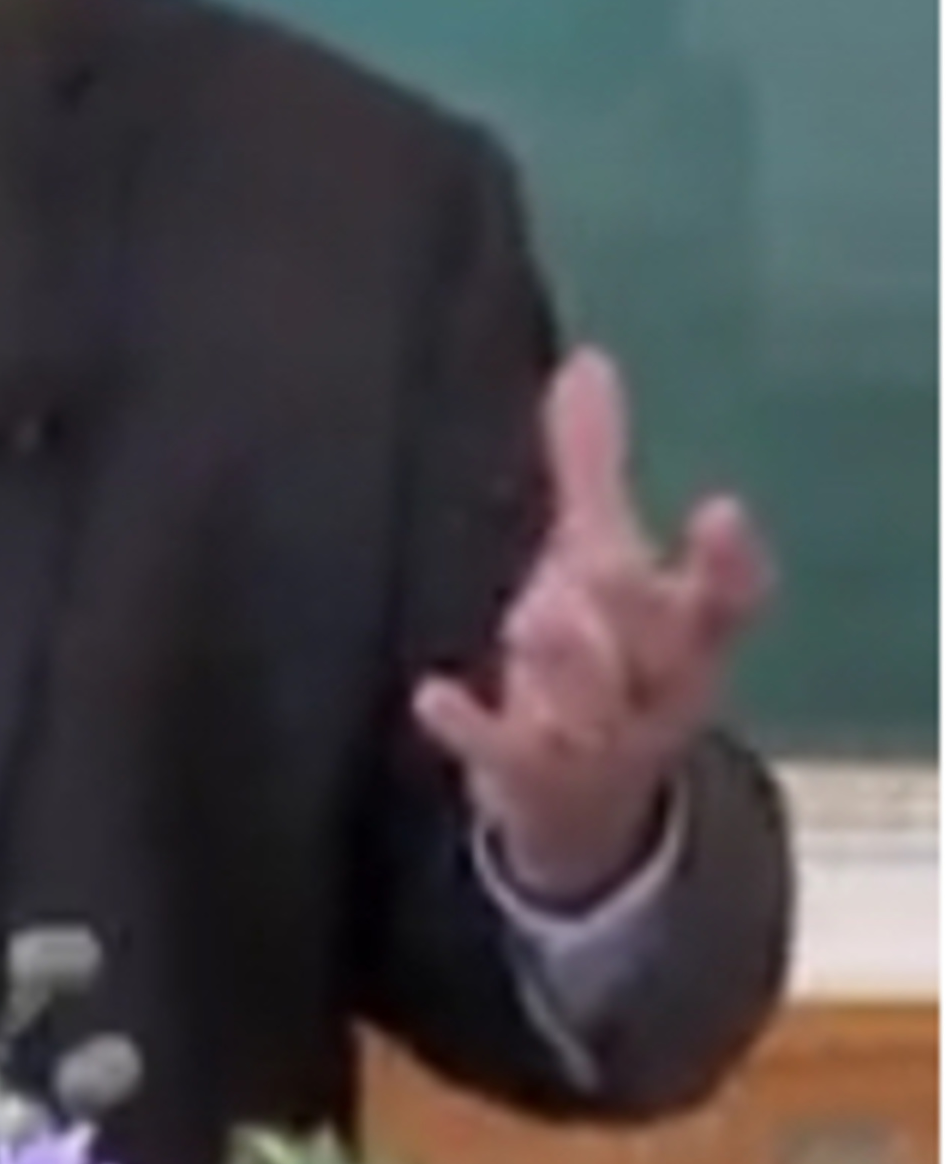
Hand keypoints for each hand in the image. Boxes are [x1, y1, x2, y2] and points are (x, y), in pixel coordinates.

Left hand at [412, 345, 774, 907]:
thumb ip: (592, 466)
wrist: (585, 804)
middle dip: (634, 606)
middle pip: (661, 646)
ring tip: (534, 621)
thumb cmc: (603, 651)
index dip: (731, 561)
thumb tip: (587, 359)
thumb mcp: (599, 556)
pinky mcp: (532, 777)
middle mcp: (658, 687)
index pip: (729, 598)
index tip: (721, 512)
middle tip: (602, 563)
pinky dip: (470, 726)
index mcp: (688, 632)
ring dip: (570, 665)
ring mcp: (600, 740)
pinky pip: (504, 753)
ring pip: (596, 705)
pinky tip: (431, 696)